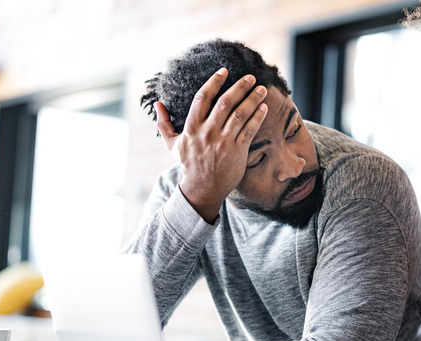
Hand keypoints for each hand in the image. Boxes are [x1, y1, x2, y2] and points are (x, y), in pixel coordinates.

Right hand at [154, 68, 268, 222]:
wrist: (202, 189)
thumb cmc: (188, 164)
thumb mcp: (172, 144)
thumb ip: (164, 123)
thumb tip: (157, 104)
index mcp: (191, 127)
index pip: (202, 98)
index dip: (214, 82)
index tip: (224, 71)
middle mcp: (207, 132)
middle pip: (225, 102)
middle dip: (239, 87)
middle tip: (250, 77)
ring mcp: (223, 142)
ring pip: (240, 114)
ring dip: (252, 99)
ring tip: (261, 88)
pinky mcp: (236, 151)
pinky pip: (249, 130)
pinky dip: (257, 117)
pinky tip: (263, 107)